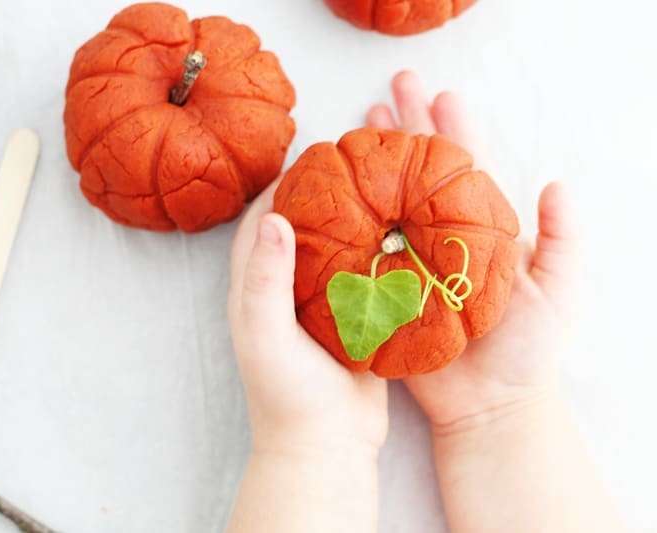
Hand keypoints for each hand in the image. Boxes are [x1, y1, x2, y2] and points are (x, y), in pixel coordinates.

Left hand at [228, 183, 387, 457]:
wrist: (325, 447)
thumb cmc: (286, 394)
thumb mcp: (266, 334)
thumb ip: (266, 278)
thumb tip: (274, 216)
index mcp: (254, 290)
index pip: (260, 224)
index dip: (279, 188)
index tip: (309, 157)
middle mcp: (285, 293)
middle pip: (299, 230)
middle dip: (321, 197)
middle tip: (352, 166)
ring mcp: (319, 307)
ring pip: (334, 251)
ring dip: (353, 222)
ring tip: (380, 190)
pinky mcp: (350, 322)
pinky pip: (361, 278)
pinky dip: (375, 255)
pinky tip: (401, 236)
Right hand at [366, 71, 581, 426]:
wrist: (490, 403)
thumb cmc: (529, 349)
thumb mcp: (559, 291)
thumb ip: (563, 239)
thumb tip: (557, 182)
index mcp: (482, 228)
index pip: (466, 166)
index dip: (453, 129)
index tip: (437, 95)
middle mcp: (443, 235)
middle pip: (422, 171)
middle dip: (408, 130)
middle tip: (390, 92)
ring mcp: (413, 258)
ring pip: (390, 199)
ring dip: (376, 163)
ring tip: (357, 129)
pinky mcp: (389, 286)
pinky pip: (366, 244)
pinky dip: (352, 216)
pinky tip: (336, 192)